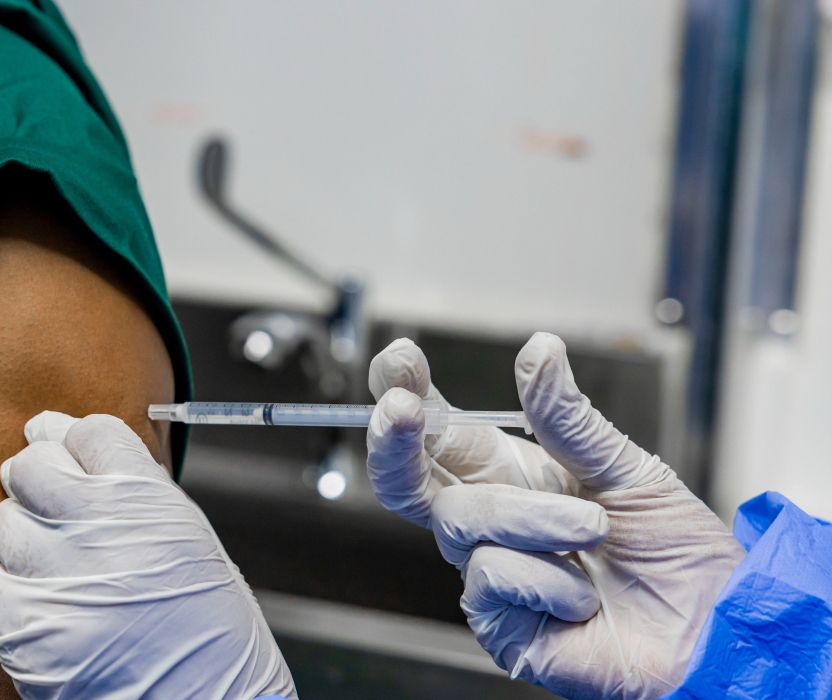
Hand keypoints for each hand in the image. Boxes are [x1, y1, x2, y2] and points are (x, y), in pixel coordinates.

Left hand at [0, 412, 295, 699]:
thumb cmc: (206, 629)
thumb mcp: (190, 540)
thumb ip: (138, 494)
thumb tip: (80, 450)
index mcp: (151, 498)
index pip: (88, 432)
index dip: (70, 439)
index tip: (61, 448)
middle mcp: (102, 525)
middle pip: (33, 464)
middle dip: (33, 479)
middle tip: (40, 501)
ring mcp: (60, 574)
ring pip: (0, 523)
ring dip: (17, 540)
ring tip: (44, 565)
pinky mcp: (27, 626)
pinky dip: (6, 597)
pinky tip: (38, 607)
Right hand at [366, 334, 745, 698]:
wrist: (711, 630)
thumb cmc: (677, 555)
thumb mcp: (628, 469)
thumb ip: (569, 418)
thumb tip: (538, 351)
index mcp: (513, 476)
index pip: (443, 432)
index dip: (411, 394)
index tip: (401, 359)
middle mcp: (491, 523)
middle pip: (407, 481)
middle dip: (395, 440)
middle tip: (403, 410)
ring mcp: (488, 574)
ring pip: (461, 519)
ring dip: (534, 518)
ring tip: (594, 528)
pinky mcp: (496, 623)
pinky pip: (489, 575)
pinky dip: (548, 579)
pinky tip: (582, 597)